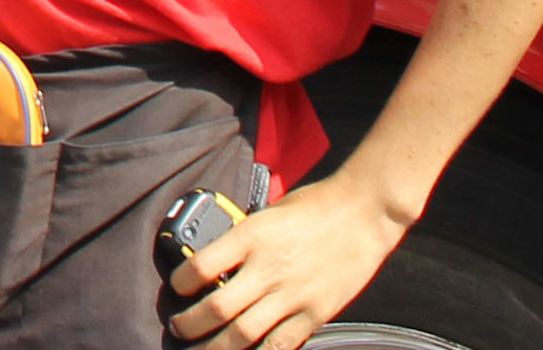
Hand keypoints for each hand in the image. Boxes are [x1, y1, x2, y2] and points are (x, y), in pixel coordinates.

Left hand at [168, 178, 409, 347]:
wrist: (364, 214)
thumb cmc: (316, 206)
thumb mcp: (268, 212)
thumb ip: (245, 238)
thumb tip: (222, 262)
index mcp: (251, 236)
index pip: (200, 267)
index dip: (181, 282)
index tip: (177, 287)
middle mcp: (268, 268)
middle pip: (217, 309)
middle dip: (190, 325)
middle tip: (178, 328)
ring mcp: (292, 295)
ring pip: (243, 334)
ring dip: (216, 347)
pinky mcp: (315, 314)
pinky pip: (280, 344)